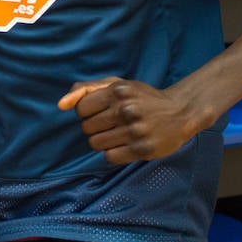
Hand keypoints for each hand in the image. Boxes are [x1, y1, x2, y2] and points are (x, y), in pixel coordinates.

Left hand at [58, 76, 205, 163]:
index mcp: (118, 91)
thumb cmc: (142, 97)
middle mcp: (126, 109)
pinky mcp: (143, 150)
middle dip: (95, 127)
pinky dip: (113, 153)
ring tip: (118, 135)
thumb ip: (86, 89)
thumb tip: (60, 104)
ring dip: (103, 141)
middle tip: (112, 124)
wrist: (180, 111)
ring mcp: (135, 130)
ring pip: (95, 144)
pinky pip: (109, 157)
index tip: (100, 112)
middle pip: (86, 128)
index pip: (81, 108)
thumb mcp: (117, 84)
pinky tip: (125, 145)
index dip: (87, 113)